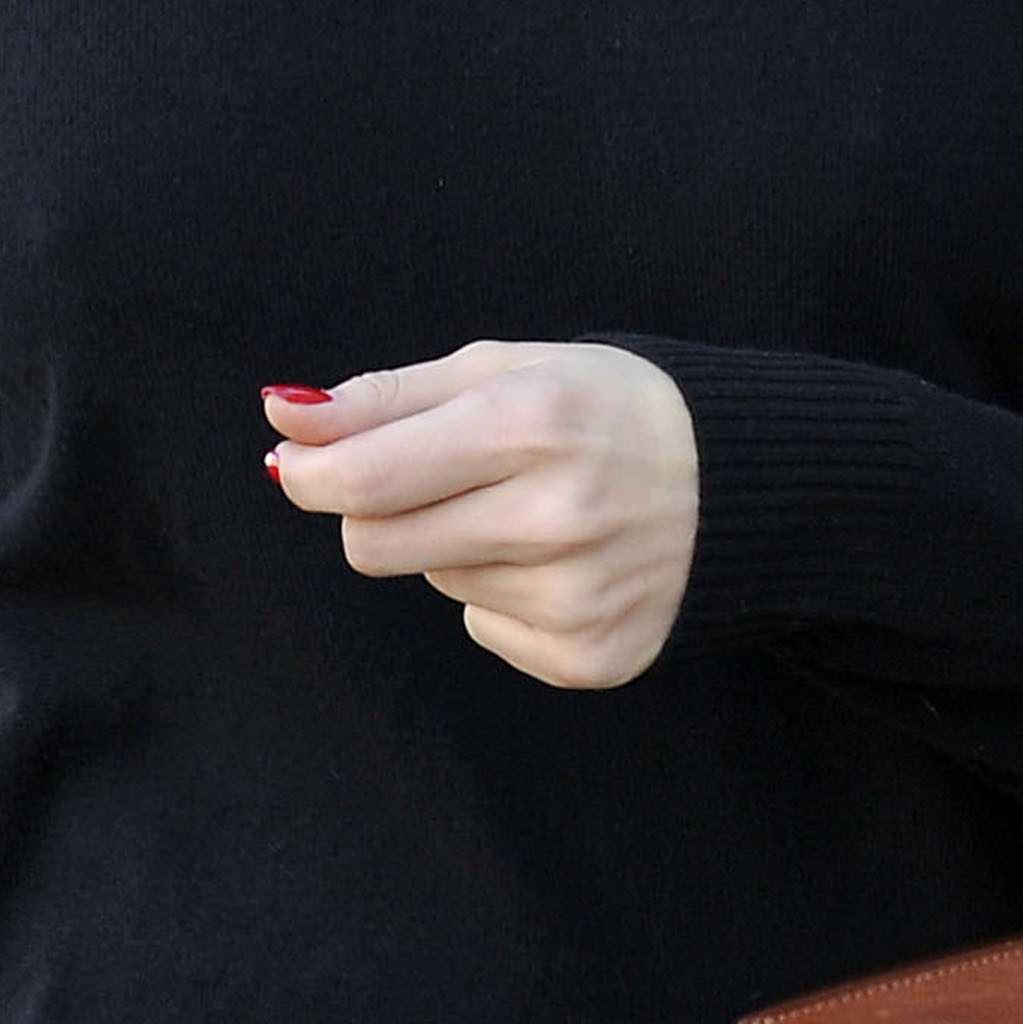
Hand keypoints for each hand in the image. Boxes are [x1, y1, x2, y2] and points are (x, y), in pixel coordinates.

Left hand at [263, 341, 699, 688]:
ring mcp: (575, 595)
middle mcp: (554, 515)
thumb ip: (388, 395)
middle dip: (377, 509)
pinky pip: (484, 627)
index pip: (366, 478)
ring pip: (435, 580)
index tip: (298, 461)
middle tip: (429, 475)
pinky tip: (563, 556)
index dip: (311, 473)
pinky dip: (503, 591)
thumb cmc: (604, 404)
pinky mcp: (590, 655)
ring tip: (531, 507)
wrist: (739, 481)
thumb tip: (283, 414)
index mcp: (529, 423)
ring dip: (456, 542)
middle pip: (377, 545)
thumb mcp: (506, 368)